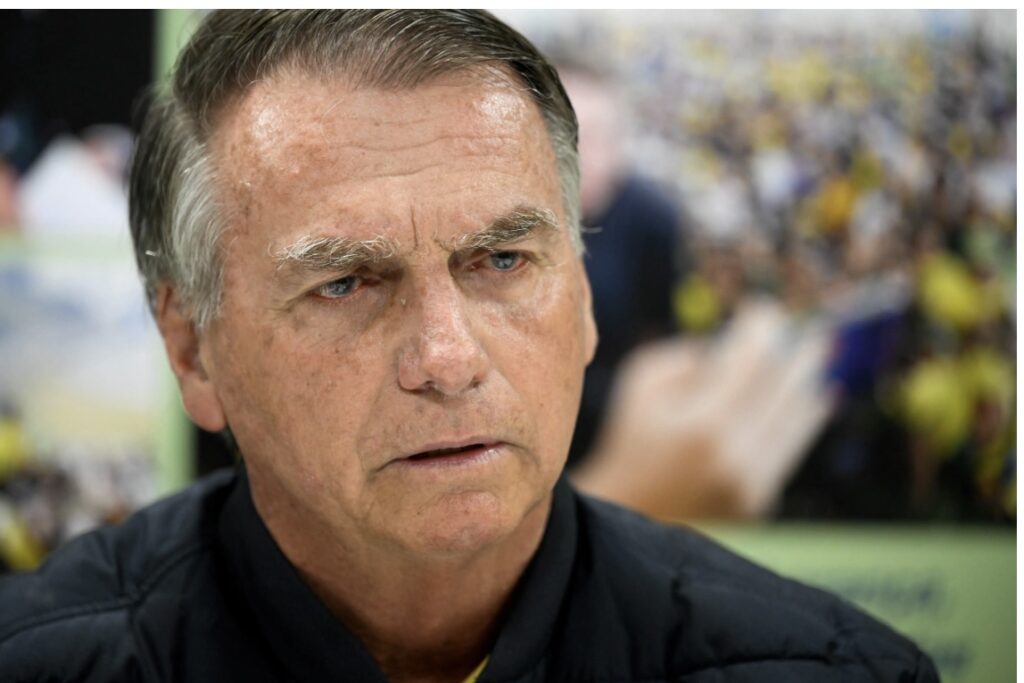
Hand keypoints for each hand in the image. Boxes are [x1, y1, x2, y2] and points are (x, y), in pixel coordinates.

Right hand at [572, 298, 834, 519]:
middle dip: (800, 351)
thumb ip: (689, 354)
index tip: (764, 309)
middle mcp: (735, 455)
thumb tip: (741, 343)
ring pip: (798, 420)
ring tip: (819, 356)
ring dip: (809, 383)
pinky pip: (791, 449)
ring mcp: (752, 483)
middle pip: (786, 388)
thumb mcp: (642, 385)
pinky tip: (815, 398)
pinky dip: (804, 419)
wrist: (625, 516)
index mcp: (702, 423)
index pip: (752, 359)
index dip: (763, 327)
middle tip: (810, 330)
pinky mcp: (760, 502)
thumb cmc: (631, 441)